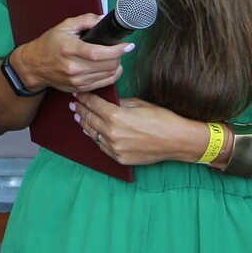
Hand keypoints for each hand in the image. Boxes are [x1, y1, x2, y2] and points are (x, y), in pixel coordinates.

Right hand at [10, 13, 130, 93]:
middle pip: (107, 65)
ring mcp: (77, 80)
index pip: (98, 53)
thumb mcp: (64, 26)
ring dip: (117, 65)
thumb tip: (103, 19)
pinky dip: (112, 75)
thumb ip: (85, 20)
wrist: (34, 66)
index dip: (117, 50)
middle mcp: (73, 67)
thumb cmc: (49, 45)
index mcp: (69, 49)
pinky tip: (110, 67)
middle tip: (120, 49)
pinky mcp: (79, 88)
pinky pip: (104, 83)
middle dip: (119, 56)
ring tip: (114, 57)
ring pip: (108, 75)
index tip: (128, 45)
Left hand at [71, 92, 209, 166]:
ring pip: (93, 134)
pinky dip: (96, 138)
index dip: (84, 98)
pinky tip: (92, 133)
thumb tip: (108, 102)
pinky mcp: (119, 158)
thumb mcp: (139, 104)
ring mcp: (114, 148)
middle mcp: (111, 133)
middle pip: (90, 119)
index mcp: (116, 116)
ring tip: (79, 117)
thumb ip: (119, 103)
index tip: (78, 94)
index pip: (93, 104)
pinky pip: (102, 147)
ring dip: (85, 124)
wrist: (177, 141)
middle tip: (74, 105)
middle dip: (81, 110)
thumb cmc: (161, 119)